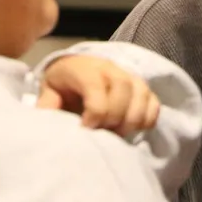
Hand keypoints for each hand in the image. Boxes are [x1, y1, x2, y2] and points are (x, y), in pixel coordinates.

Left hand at [37, 55, 160, 136]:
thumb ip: (47, 106)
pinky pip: (154, 104)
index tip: (85, 130)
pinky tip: (131, 128)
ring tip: (115, 134)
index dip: (94, 116)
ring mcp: (130, 76)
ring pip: (142, 97)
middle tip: (102, 134)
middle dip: (114, 119)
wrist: (77, 67)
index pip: (97, 90)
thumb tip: (47, 125)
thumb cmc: (63, 84)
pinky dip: (146, 120)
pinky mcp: (143, 87)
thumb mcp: (49, 91)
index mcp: (86, 69)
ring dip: (131, 122)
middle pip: (123, 92)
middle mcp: (111, 68)